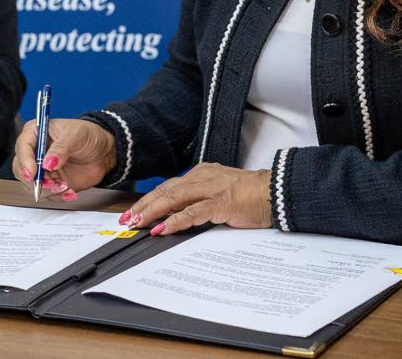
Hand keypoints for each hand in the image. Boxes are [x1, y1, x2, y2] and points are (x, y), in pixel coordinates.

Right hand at [12, 118, 116, 200]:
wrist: (103, 152)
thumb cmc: (87, 135)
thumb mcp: (75, 135)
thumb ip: (61, 148)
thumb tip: (48, 162)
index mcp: (35, 133)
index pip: (22, 147)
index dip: (25, 161)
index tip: (33, 172)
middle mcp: (34, 152)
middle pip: (21, 169)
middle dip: (34, 180)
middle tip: (51, 184)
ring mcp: (41, 170)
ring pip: (32, 185)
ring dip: (47, 190)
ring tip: (65, 186)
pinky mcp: (50, 183)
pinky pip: (47, 195)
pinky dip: (57, 196)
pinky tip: (69, 192)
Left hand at [120, 163, 272, 235]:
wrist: (275, 192)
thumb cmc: (249, 196)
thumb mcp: (218, 194)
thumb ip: (199, 201)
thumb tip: (176, 216)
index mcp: (200, 174)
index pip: (168, 187)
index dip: (148, 200)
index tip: (133, 213)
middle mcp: (202, 177)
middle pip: (165, 191)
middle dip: (143, 206)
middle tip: (127, 220)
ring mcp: (211, 188)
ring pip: (174, 198)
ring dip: (153, 211)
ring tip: (139, 223)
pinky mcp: (222, 202)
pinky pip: (194, 211)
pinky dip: (176, 220)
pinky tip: (164, 228)